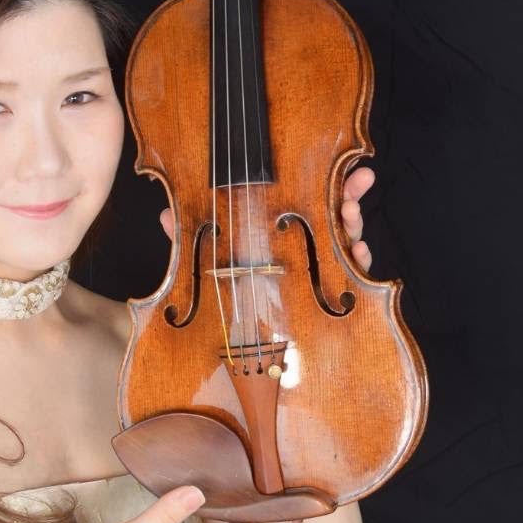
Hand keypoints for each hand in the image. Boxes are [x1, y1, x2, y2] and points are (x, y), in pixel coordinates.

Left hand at [158, 165, 376, 273]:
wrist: (245, 353)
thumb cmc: (230, 292)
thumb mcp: (208, 258)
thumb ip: (192, 238)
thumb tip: (165, 216)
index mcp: (284, 228)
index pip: (311, 198)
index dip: (333, 182)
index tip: (355, 169)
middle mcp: (308, 246)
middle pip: (334, 215)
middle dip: (349, 198)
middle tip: (350, 193)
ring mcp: (321, 269)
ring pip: (343, 242)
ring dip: (352, 224)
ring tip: (351, 212)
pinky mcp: (329, 294)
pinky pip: (347, 278)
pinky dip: (355, 262)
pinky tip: (357, 253)